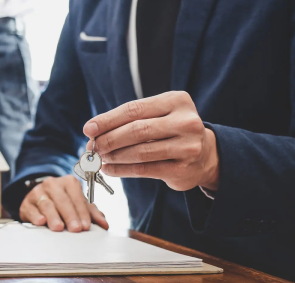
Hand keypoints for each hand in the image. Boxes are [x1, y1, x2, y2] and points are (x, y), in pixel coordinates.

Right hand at [19, 176, 108, 231]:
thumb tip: (104, 225)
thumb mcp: (78, 204)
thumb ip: (92, 214)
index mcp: (68, 182)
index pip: (76, 196)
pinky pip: (31, 209)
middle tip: (76, 229)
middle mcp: (52, 184)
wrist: (39, 198)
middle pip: (62, 200)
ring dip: (53, 216)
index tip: (86, 225)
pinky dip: (36, 216)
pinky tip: (41, 222)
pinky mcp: (27, 203)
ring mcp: (37, 193)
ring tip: (58, 227)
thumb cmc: (62, 202)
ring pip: (46, 204)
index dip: (82, 211)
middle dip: (70, 215)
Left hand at [83, 91, 219, 190]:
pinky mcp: (183, 169)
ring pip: (140, 152)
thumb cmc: (170, 131)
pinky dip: (121, 170)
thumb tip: (92, 132)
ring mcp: (187, 146)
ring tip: (99, 158)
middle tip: (92, 147)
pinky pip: (144, 170)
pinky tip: (109, 169)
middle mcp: (186, 121)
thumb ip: (128, 121)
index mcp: (176, 101)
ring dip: (114, 156)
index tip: (88, 129)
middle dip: (109, 139)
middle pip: (136, 130)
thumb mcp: (156, 116)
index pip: (134, 109)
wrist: (205, 155)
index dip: (107, 120)